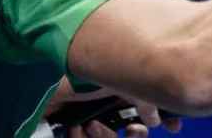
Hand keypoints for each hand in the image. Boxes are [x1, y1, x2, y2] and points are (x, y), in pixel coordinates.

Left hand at [44, 77, 181, 136]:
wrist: (38, 90)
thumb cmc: (77, 79)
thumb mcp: (116, 81)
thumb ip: (142, 95)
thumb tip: (156, 117)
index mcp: (120, 87)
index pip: (150, 105)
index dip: (163, 117)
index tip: (174, 128)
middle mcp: (109, 105)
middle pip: (134, 132)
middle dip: (135, 135)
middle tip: (130, 131)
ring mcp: (92, 121)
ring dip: (104, 137)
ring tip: (88, 126)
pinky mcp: (78, 134)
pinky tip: (75, 130)